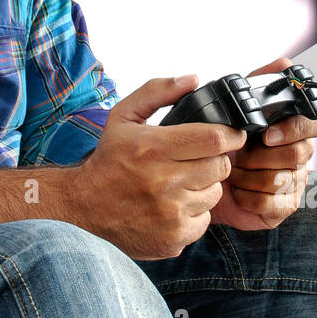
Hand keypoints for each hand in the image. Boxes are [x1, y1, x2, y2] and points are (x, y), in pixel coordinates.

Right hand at [74, 74, 245, 259]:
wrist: (83, 208)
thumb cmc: (108, 160)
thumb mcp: (123, 116)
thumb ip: (157, 91)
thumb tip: (193, 79)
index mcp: (154, 148)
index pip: (214, 139)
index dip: (231, 135)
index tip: (233, 136)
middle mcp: (164, 182)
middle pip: (220, 167)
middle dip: (216, 160)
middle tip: (198, 160)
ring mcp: (170, 213)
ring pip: (215, 194)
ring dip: (204, 186)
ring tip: (180, 183)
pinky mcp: (173, 238)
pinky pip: (204, 220)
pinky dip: (194, 213)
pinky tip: (173, 205)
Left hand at [207, 57, 316, 231]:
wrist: (197, 182)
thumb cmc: (219, 145)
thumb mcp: (234, 110)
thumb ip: (258, 84)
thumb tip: (284, 62)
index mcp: (289, 130)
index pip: (316, 122)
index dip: (295, 128)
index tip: (268, 133)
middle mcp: (296, 155)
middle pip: (299, 152)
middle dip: (262, 154)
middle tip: (240, 153)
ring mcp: (292, 182)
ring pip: (281, 178)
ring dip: (248, 175)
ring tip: (232, 171)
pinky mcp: (282, 207)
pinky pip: (271, 202)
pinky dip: (247, 196)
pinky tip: (236, 191)